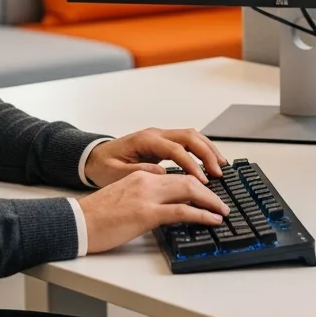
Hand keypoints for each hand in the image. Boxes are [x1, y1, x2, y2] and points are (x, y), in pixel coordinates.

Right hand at [76, 171, 230, 253]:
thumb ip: (144, 194)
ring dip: (211, 200)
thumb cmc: (95, 215)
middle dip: (210, 190)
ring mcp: (147, 196)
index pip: (176, 174)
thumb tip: (163, 205)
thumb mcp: (124, 197)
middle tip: (222, 201)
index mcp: (141, 175)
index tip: (208, 191)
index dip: (196, 182)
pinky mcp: (146, 213)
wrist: (75, 222)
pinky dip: (202, 214)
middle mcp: (146, 180)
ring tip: (222, 211)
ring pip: (190, 189)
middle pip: (188, 179)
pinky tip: (212, 219)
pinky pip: (182, 211)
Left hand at [84, 128, 227, 187]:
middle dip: (207, 154)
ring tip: (221, 166)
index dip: (192, 165)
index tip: (202, 181)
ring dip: (208, 149)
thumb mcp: (116, 173)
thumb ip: (139, 172)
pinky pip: (188, 142)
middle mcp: (156, 134)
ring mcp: (161, 136)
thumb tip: (162, 174)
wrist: (94, 157)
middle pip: (189, 137)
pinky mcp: (163, 142)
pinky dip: (202, 150)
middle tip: (218, 173)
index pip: (176, 150)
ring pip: (192, 136)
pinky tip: (210, 162)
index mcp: (145, 141)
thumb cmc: (103, 166)